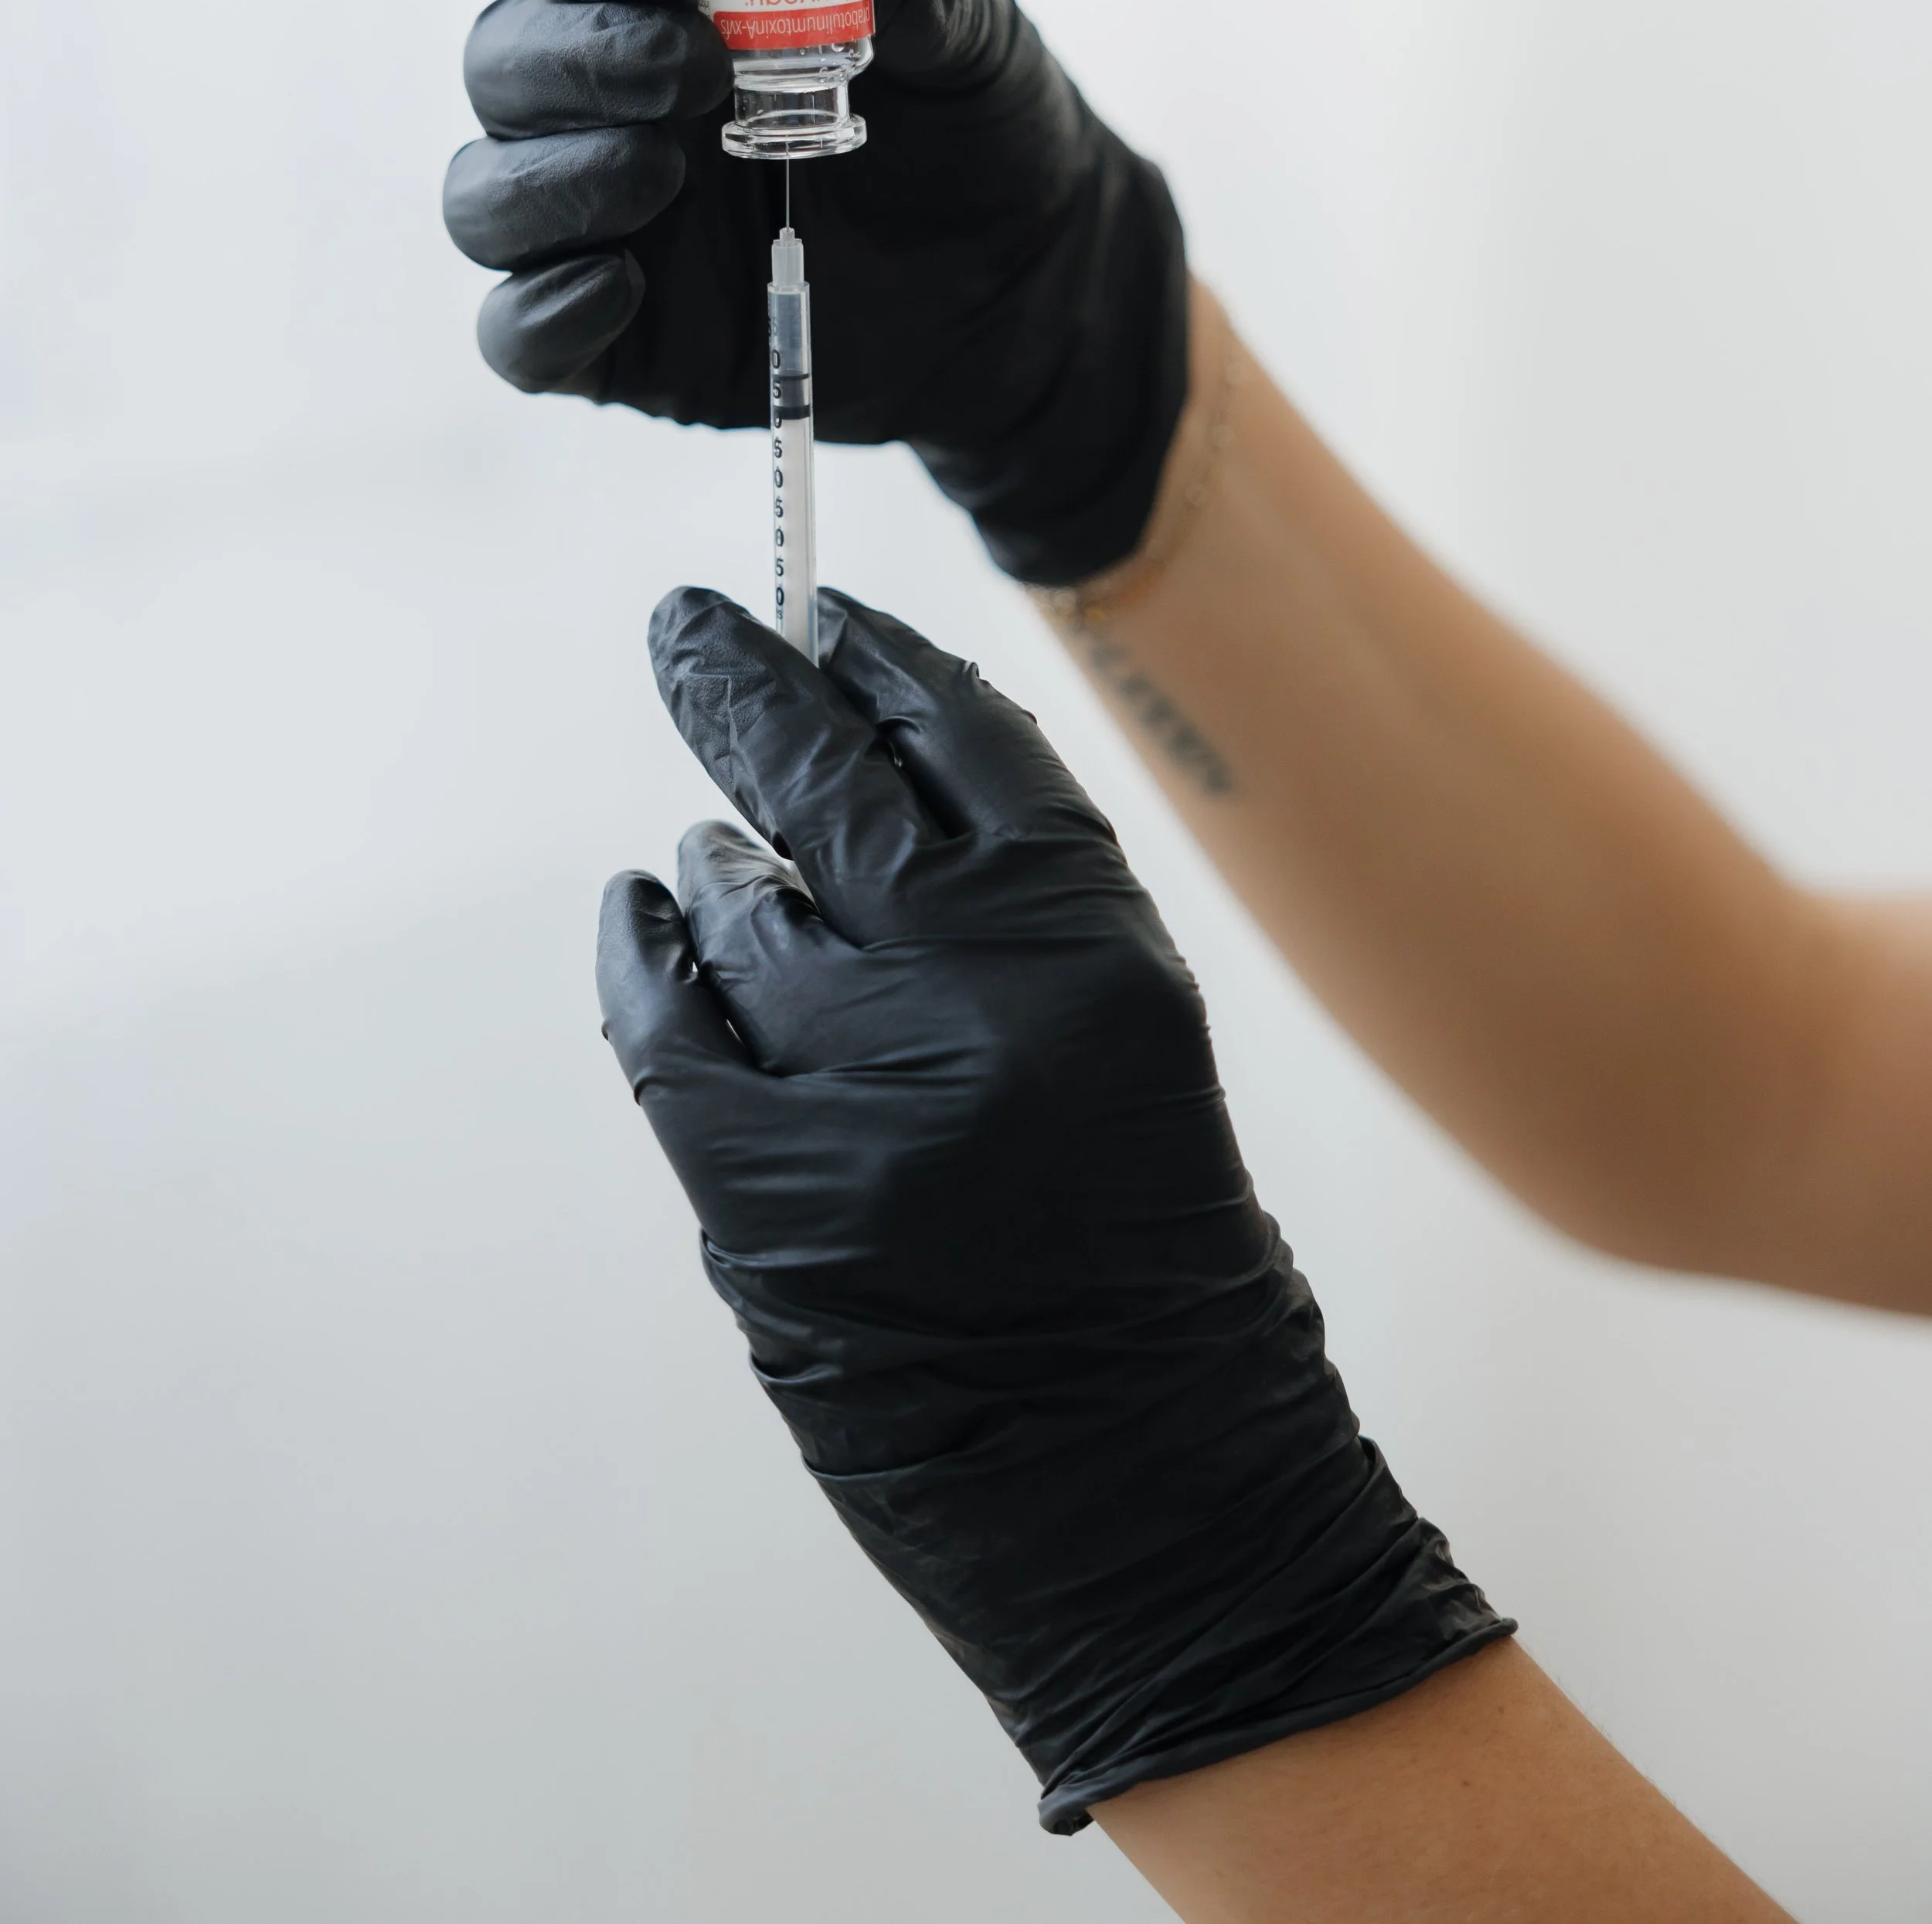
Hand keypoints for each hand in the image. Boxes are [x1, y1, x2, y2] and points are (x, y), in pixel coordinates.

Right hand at [442, 0, 1187, 581]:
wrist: (1028, 285)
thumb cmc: (977, 134)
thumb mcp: (974, 46)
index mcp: (665, 0)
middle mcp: (604, 104)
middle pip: (506, 60)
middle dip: (585, 58)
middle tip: (697, 71)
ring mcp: (599, 225)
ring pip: (485, 195)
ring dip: (555, 176)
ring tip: (666, 172)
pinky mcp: (614, 342)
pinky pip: (517, 334)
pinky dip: (542, 311)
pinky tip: (623, 287)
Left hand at [598, 587, 1509, 1831]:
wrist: (1155, 1502)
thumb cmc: (1153, 1261)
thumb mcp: (1123, 1043)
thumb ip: (1005, 910)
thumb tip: (848, 768)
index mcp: (1098, 950)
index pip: (969, 741)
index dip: (885, 662)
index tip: (825, 614)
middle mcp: (984, 1001)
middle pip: (827, 782)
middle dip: (745, 683)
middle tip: (688, 625)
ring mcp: (862, 1101)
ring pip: (740, 906)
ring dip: (720, 865)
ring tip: (718, 856)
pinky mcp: (764, 1200)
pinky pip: (665, 1026)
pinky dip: (646, 956)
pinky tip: (644, 914)